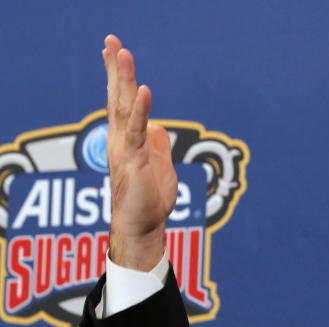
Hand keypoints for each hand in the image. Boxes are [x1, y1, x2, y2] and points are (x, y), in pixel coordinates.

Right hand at [103, 34, 177, 270]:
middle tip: (112, 40)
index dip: (118, 75)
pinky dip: (142, 109)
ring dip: (124, 79)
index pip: (121, 100)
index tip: (114, 49)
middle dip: (116, 68)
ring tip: (123, 53)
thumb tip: (158, 127)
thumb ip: (156, 142)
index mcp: (126, 137)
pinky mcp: (135, 159)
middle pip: (117, 96)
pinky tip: (144, 90)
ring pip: (124, 107)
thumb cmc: (149, 197)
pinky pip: (138, 130)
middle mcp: (120, 137)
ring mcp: (125, 147)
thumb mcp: (157, 162)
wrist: (142, 224)